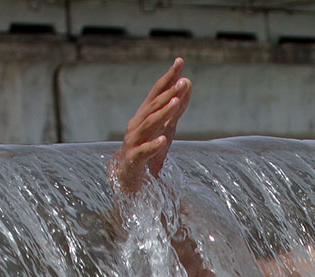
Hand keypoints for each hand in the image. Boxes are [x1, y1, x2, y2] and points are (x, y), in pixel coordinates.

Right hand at [109, 58, 190, 194]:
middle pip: (153, 106)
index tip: (180, 61)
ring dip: (162, 114)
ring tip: (175, 103)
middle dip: (168, 93)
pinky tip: (163, 140)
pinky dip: (153, 145)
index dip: (168, 77)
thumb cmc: (148, 149)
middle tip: (183, 82)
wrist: (127, 177)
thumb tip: (187, 83)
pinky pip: (143, 151)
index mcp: (145, 115)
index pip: (158, 93)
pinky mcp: (133, 159)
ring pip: (148, 125)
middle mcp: (137, 124)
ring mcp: (133, 141)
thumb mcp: (166, 127)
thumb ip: (176, 108)